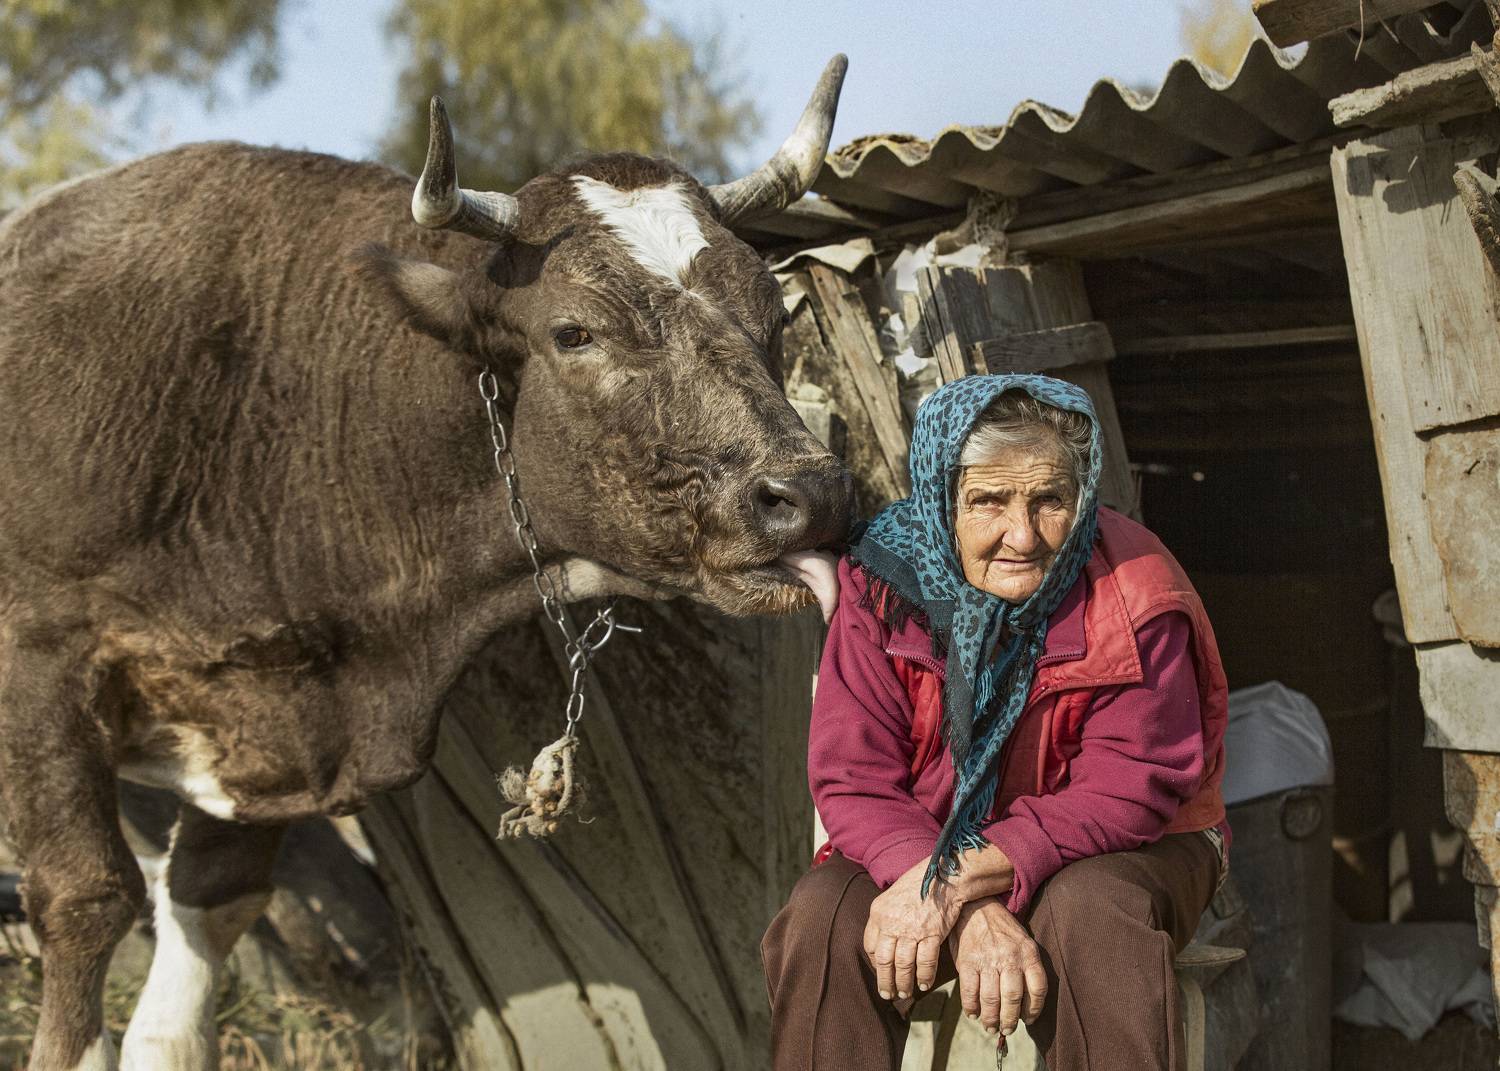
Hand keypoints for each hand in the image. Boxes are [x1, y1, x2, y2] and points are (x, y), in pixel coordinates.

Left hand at [862, 859, 963, 999]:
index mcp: (878, 913)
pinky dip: (924, 976)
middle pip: (884, 960)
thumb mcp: (892, 897)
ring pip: (903, 965)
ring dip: (904, 983)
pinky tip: (924, 984)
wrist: (943, 874)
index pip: (870, 946)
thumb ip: (885, 918)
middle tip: (888, 995)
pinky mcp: (932, 933)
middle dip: (885, 981)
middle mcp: (892, 922)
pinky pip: (926, 962)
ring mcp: (912, 929)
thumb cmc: (918, 885)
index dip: (875, 964)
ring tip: (905, 993)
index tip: (881, 972)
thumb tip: (883, 941)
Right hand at [947, 899, 1046, 1037]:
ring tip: (990, 1027)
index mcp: (1028, 952)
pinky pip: (970, 993)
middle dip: (1010, 1021)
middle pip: (1013, 999)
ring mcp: (987, 960)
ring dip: (991, 1019)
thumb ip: (1026, 967)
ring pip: (992, 1000)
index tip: (1028, 1019)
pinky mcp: (967, 962)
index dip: (1034, 1010)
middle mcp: (1010, 957)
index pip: (1038, 989)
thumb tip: (1024, 1003)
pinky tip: (973, 1013)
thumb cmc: (1001, 928)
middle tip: (1007, 1030)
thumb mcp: (1022, 941)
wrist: (975, 906)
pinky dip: (971, 1008)